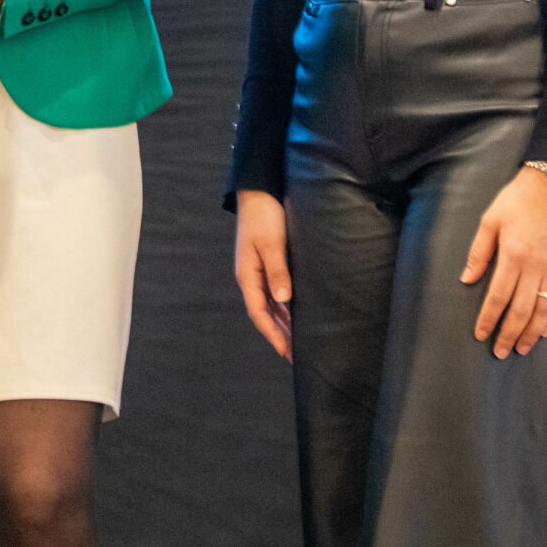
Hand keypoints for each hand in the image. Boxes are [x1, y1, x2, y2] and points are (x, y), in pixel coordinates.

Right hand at [233, 191, 293, 361]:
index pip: (259, 313)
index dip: (272, 334)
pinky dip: (286, 307)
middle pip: (264, 313)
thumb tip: (283, 300)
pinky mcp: (269, 262)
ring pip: (271, 304)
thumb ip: (277, 271)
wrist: (259, 191)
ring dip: (283, 322)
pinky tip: (297, 314)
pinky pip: (276, 292)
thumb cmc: (264, 215)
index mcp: (247, 275)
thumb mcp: (271, 243)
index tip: (286, 352)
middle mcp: (252, 276)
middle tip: (296, 355)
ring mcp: (259, 270)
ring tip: (299, 340)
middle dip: (279, 334)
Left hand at [464, 166, 546, 356]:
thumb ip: (479, 252)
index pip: (498, 297)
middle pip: (522, 309)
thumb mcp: (490, 221)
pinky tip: (545, 330)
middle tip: (501, 352)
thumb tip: (467, 279)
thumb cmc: (517, 200)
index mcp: (514, 256)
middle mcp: (536, 266)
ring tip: (522, 348)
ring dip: (532, 332)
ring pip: (544, 309)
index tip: (481, 335)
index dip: (489, 319)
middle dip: (509, 333)